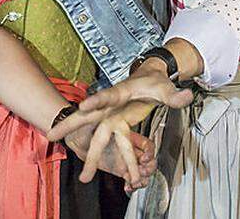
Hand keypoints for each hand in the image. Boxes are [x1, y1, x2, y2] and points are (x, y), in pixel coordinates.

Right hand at [47, 69, 191, 185]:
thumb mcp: (165, 88)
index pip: (107, 95)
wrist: (150, 78)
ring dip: (80, 145)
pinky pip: (103, 140)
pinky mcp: (113, 124)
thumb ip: (175, 95)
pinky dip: (93, 150)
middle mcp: (111, 105)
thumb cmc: (155, 82)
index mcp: (122, 92)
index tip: (83, 106)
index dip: (96, 101)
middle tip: (51, 134)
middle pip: (88, 115)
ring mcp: (110, 115)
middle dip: (70, 124)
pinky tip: (83, 162)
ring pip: (91, 132)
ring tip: (62, 153)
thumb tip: (187, 96)